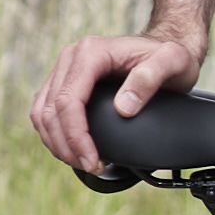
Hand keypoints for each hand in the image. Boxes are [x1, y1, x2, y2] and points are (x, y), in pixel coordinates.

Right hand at [39, 20, 209, 183]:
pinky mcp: (63, 81)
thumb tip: (123, 107)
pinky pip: (45, 111)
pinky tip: (74, 150)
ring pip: (42, 113)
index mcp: (91, 52)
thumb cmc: (169, 56)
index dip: (76, 136)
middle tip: (91, 166)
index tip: (92, 160)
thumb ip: (150, 78)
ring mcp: (64, 69)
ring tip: (83, 163)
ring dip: (57, 143)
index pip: (69, 100)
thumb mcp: (173, 62)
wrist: (164, 48)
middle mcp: (71, 57)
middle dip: (66, 146)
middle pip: (51, 110)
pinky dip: (55, 134)